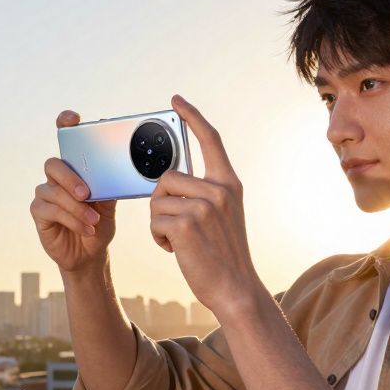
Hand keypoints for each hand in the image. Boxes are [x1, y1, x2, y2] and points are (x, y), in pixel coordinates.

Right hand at [30, 110, 118, 272]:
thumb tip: (120, 169)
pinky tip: (85, 227)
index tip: (72, 118)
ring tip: (94, 220)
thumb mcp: (109, 204)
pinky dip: (71, 219)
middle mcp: (58, 178)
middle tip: (87, 193)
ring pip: (53, 191)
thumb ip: (110, 185)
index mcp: (75, 168)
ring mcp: (46, 194)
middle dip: (70, 178)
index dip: (65, 125)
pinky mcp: (39, 212)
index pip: (66, 140)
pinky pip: (50, 209)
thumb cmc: (98, 223)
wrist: (90, 253)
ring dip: (76, 207)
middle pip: (54, 165)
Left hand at [150, 95, 264, 316]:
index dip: (192, 116)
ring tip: (180, 241)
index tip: (176, 100)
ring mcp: (203, 206)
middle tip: (178, 226)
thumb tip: (169, 180)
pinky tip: (176, 249)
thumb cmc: (222, 255)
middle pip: (167, 177)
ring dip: (159, 222)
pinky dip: (158, 237)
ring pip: (156, 200)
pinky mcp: (186, 224)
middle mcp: (218, 190)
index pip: (210, 139)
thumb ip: (204, 193)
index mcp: (229, 183)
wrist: (235, 288)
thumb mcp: (222, 215)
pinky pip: (154, 220)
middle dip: (162, 202)